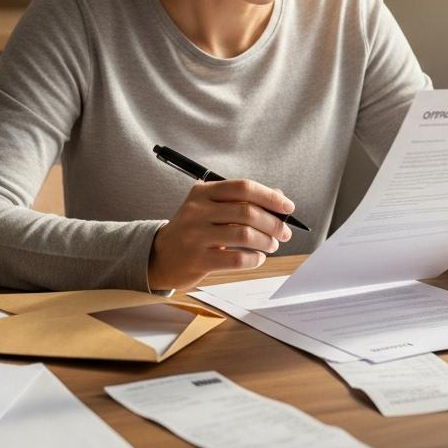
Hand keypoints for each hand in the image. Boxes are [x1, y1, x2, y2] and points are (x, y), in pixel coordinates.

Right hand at [147, 179, 295, 291]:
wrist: (160, 256)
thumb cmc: (193, 230)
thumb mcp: (210, 208)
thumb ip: (241, 201)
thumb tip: (278, 197)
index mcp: (203, 192)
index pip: (243, 187)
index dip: (270, 196)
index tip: (287, 207)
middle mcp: (197, 210)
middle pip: (247, 212)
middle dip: (273, 223)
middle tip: (285, 232)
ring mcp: (196, 235)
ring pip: (244, 235)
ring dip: (266, 241)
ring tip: (272, 245)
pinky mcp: (198, 259)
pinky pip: (236, 259)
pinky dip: (254, 259)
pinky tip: (257, 258)